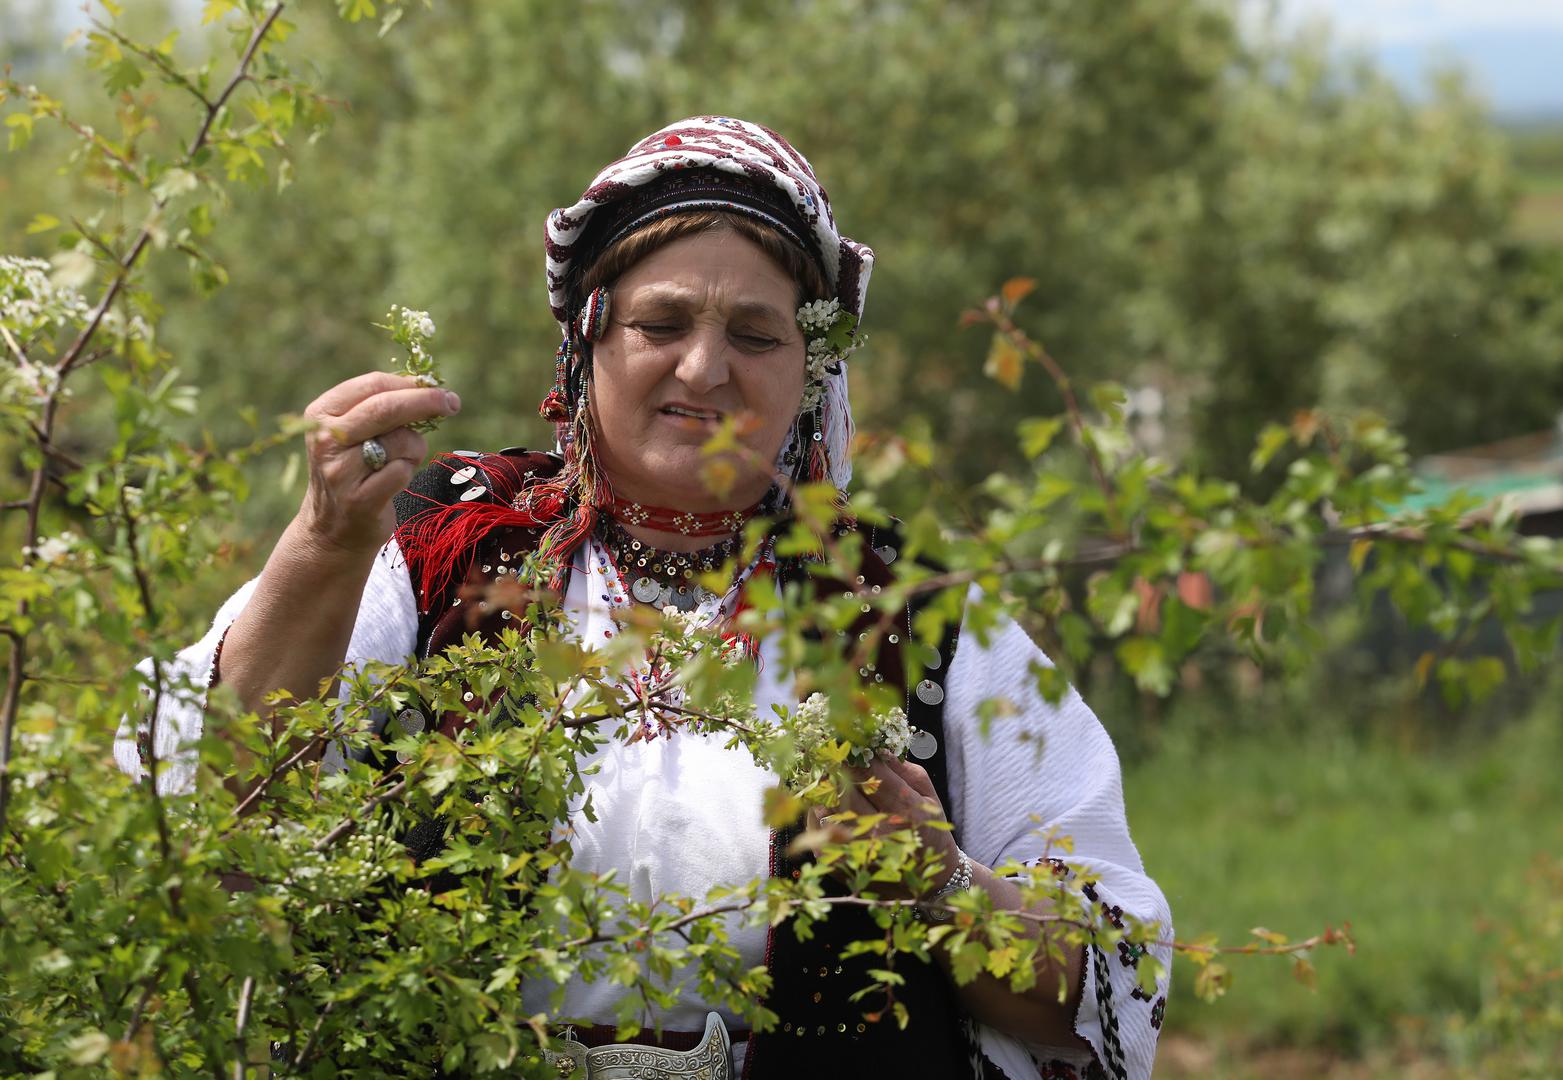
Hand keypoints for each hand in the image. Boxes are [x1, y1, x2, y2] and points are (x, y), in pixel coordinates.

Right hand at [296, 372, 459, 555]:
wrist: (332, 527)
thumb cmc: (354, 469)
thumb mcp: (353, 432)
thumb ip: (381, 407)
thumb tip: (428, 386)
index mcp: (322, 413)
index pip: (373, 385)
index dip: (410, 383)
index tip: (437, 387)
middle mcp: (327, 439)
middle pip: (387, 407)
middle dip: (426, 401)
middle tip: (452, 402)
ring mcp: (341, 471)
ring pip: (401, 441)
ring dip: (414, 449)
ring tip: (399, 461)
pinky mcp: (360, 499)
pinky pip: (402, 471)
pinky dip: (407, 472)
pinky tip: (393, 480)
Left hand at [813, 753, 960, 897]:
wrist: (924, 878)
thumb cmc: (926, 827)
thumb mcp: (927, 795)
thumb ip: (904, 769)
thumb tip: (876, 748)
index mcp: (910, 813)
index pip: (875, 775)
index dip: (858, 756)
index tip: (848, 741)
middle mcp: (882, 833)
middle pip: (847, 789)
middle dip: (837, 766)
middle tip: (831, 752)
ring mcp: (858, 850)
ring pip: (826, 806)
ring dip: (823, 786)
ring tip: (826, 774)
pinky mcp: (837, 861)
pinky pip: (816, 827)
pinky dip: (817, 809)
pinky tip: (824, 801)